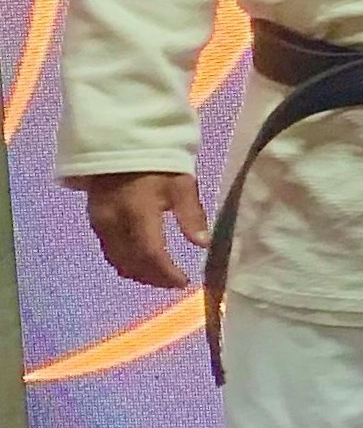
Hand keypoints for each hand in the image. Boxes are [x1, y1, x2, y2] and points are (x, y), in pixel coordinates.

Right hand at [84, 172, 209, 288]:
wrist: (121, 144)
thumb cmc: (158, 162)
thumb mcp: (181, 184)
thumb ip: (191, 215)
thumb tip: (204, 243)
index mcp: (138, 213)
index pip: (151, 254)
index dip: (167, 273)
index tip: (184, 282)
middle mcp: (114, 223)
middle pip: (132, 263)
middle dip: (154, 278)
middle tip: (175, 283)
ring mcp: (100, 223)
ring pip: (118, 260)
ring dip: (139, 273)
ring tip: (161, 276)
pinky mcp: (95, 221)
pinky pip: (109, 251)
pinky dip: (126, 262)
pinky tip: (142, 262)